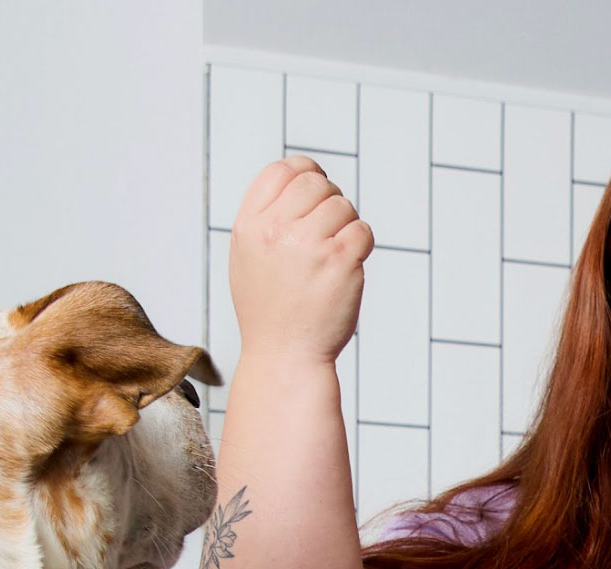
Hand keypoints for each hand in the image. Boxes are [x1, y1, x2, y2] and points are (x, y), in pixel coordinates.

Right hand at [229, 155, 371, 373]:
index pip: (282, 170)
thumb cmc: (268, 310)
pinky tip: (347, 265)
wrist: (284, 356)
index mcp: (250, 226)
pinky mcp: (340, 262)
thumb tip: (301, 176)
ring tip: (331, 257)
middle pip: (316, 183)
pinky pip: (362, 230)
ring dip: (346, 226)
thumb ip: (266, 216)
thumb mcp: (248, 256)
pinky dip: (361, 245)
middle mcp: (276, 231)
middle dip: (329, 200)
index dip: (305, 171)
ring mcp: (309, 246)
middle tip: (327, 231)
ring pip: (343, 206)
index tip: (315, 187)